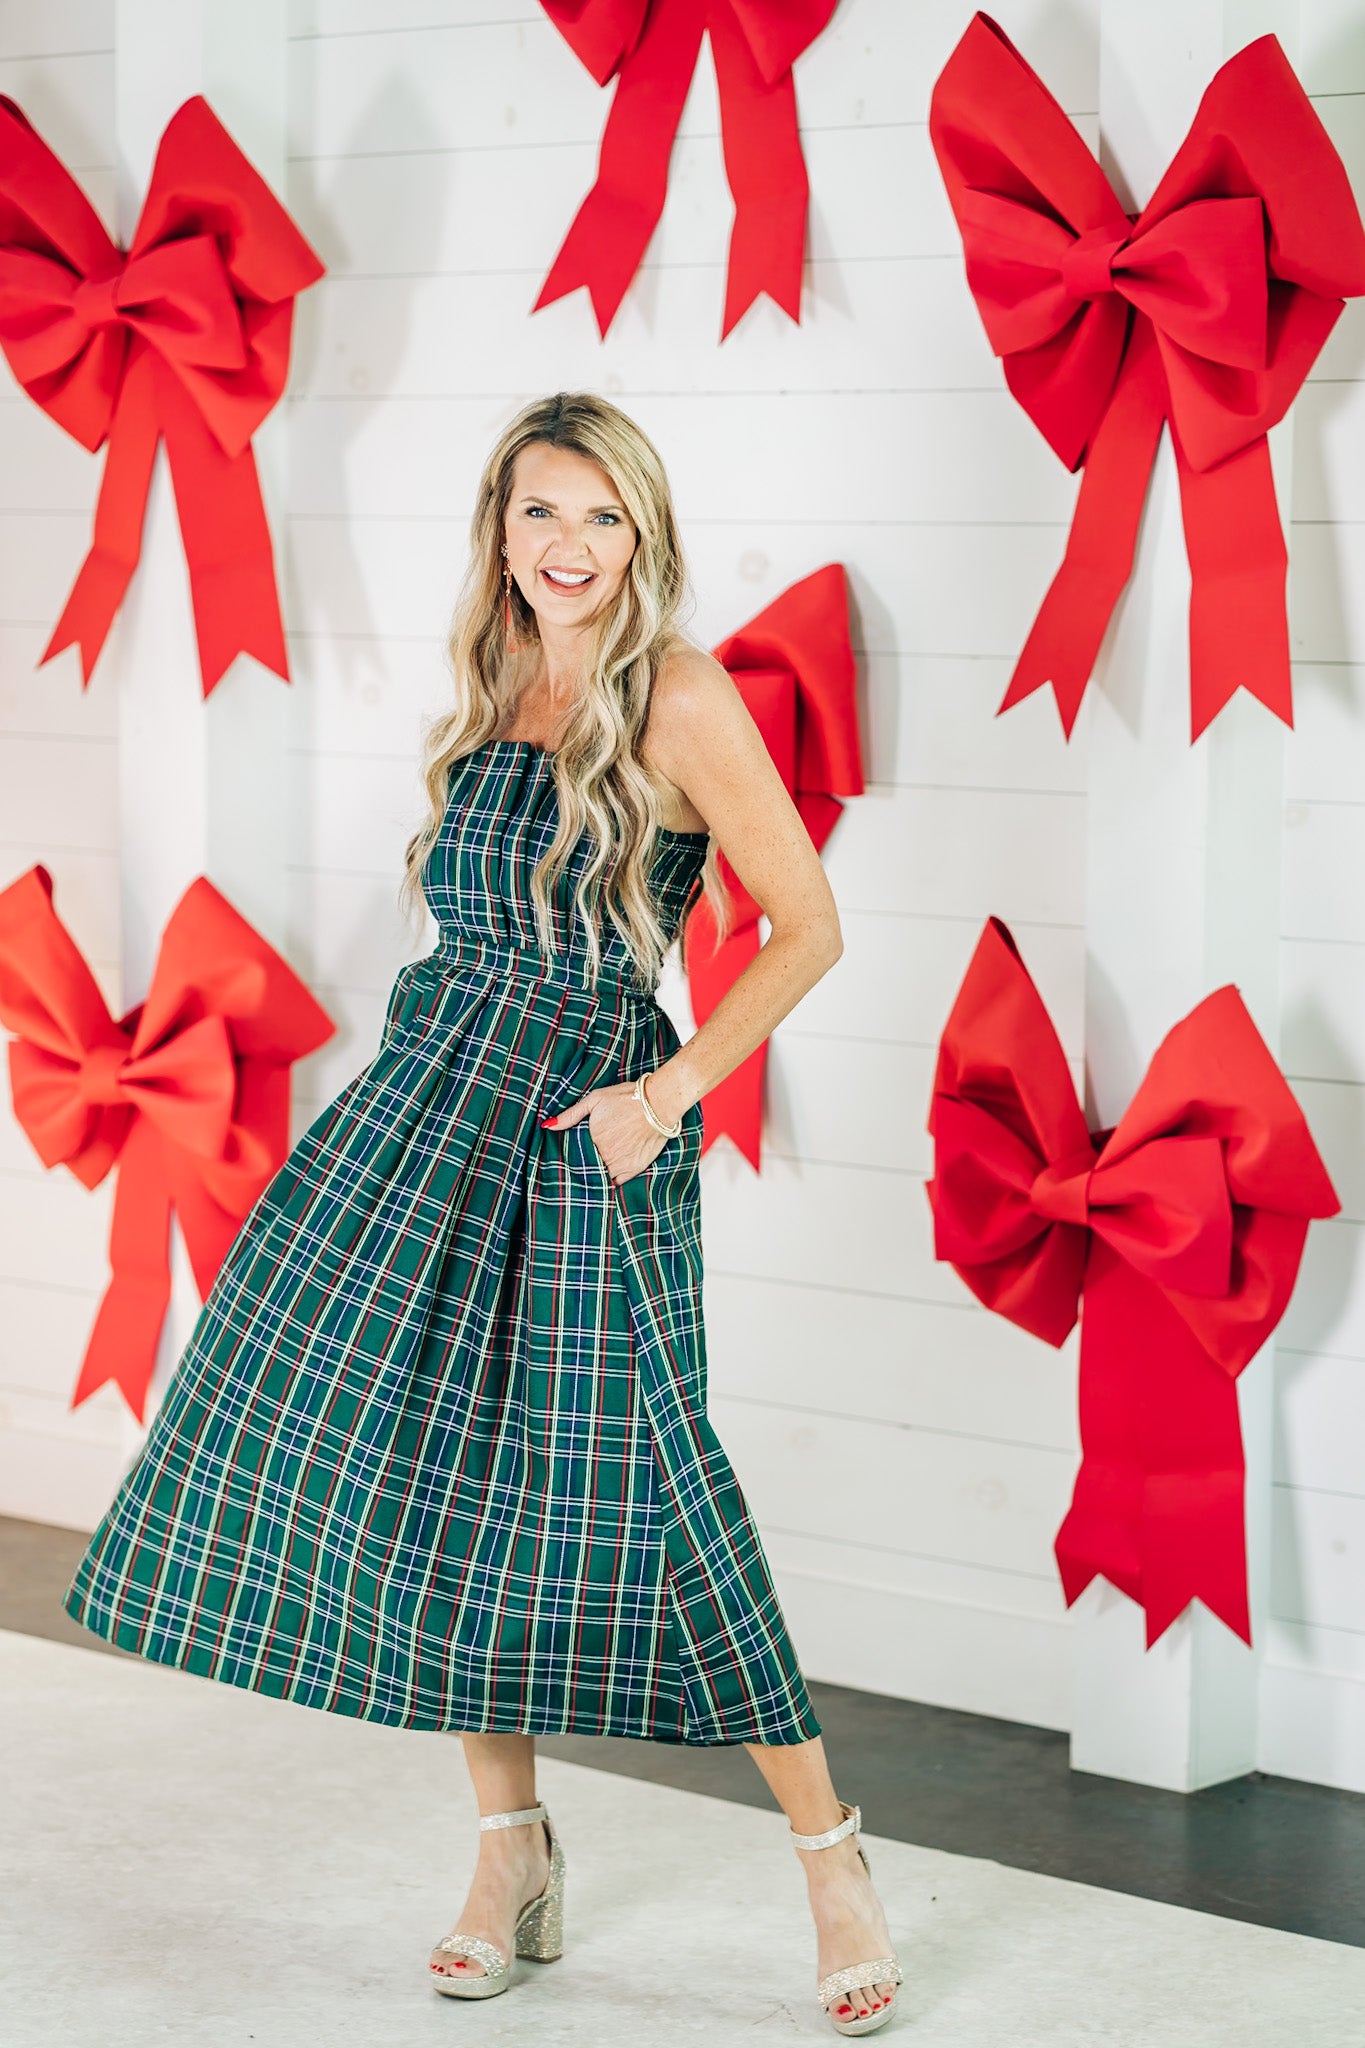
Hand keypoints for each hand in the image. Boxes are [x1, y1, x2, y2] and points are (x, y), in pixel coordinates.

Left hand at [542, 1080, 667, 1183]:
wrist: (659, 1103)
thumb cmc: (626, 1098)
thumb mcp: (595, 1100)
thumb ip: (570, 1115)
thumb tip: (547, 1126)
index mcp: (591, 1140)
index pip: (574, 1157)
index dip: (571, 1159)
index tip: (570, 1159)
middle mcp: (604, 1156)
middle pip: (587, 1169)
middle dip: (582, 1170)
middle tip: (580, 1169)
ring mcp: (619, 1165)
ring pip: (601, 1177)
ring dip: (596, 1176)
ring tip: (593, 1174)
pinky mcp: (634, 1169)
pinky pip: (618, 1183)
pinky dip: (612, 1180)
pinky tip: (610, 1176)